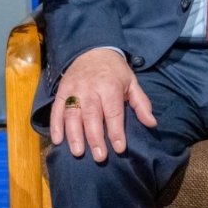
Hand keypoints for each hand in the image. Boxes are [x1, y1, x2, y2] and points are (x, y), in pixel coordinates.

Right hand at [50, 48, 155, 162]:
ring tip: (78, 152)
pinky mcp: (61, 92)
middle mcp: (90, 89)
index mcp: (110, 87)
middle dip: (95, 138)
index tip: (119, 149)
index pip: (113, 113)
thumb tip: (151, 123)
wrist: (93, 50)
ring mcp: (73, 90)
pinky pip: (56, 110)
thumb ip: (141, 103)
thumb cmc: (115, 71)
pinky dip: (55, 125)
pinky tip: (57, 141)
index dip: (116, 131)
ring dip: (74, 135)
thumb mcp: (132, 82)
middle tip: (99, 157)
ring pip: (72, 115)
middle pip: (92, 116)